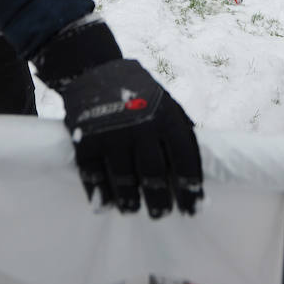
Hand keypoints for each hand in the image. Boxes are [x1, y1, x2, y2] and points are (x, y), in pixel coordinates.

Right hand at [33, 19, 202, 217]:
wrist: (93, 70)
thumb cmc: (137, 91)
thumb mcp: (165, 101)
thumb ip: (179, 129)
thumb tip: (198, 166)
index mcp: (166, 116)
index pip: (184, 159)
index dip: (190, 188)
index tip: (193, 209)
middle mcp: (142, 125)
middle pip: (154, 175)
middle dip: (160, 201)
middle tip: (161, 214)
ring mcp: (112, 133)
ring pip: (125, 181)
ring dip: (130, 201)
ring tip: (133, 209)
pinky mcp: (85, 140)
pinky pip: (94, 177)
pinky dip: (101, 194)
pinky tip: (107, 204)